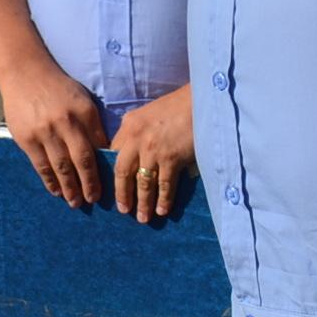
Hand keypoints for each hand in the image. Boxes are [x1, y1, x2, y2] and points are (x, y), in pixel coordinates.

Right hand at [0, 61, 107, 208]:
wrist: (26, 74)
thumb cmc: (59, 88)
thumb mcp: (83, 100)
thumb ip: (92, 124)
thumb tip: (103, 151)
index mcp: (85, 113)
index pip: (99, 145)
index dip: (105, 166)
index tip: (112, 182)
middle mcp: (67, 123)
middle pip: (82, 160)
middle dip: (90, 183)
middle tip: (95, 199)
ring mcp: (45, 132)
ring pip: (61, 166)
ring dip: (70, 187)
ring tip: (76, 202)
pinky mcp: (26, 139)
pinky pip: (41, 165)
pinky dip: (49, 180)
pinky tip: (56, 191)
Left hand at [108, 85, 196, 223]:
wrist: (204, 99)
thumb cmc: (180, 104)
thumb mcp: (150, 112)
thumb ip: (138, 130)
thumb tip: (135, 154)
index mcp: (128, 126)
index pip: (113, 155)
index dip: (112, 174)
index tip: (113, 188)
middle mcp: (136, 139)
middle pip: (123, 174)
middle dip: (123, 195)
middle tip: (124, 211)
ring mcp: (153, 150)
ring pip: (143, 184)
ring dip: (143, 203)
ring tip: (144, 217)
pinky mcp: (172, 158)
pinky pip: (165, 184)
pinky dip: (163, 199)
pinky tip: (163, 210)